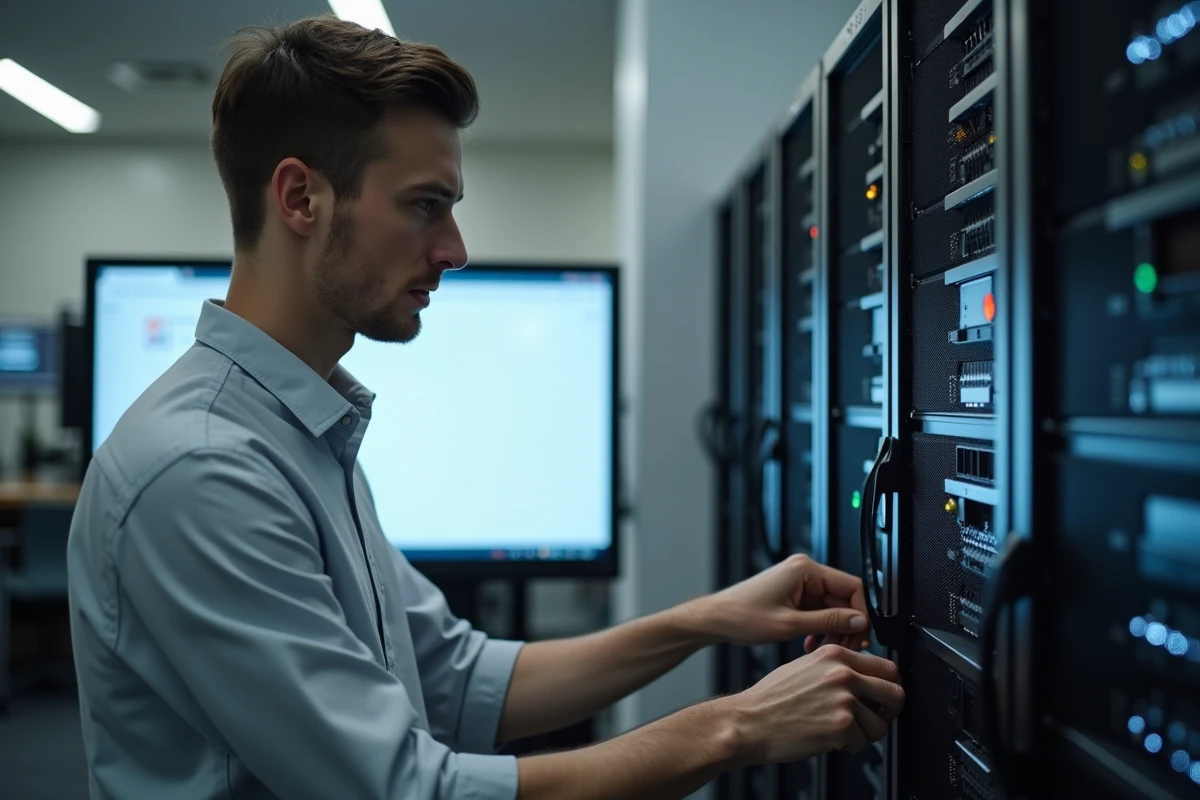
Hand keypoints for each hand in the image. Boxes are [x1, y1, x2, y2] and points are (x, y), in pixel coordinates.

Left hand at [694, 554, 870, 649]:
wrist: (716, 620)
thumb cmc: (742, 617)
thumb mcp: (790, 624)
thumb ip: (828, 621)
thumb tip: (859, 621)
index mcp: (805, 570)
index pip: (852, 587)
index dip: (862, 613)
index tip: (861, 636)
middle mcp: (804, 572)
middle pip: (844, 598)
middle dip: (847, 626)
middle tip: (846, 649)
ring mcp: (799, 583)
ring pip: (833, 607)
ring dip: (834, 630)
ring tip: (827, 650)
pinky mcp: (793, 595)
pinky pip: (818, 611)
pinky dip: (820, 628)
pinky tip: (811, 646)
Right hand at [724, 644, 904, 764]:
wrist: (749, 722)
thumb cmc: (770, 698)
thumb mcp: (805, 666)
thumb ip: (836, 668)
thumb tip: (864, 678)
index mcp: (835, 655)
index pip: (887, 667)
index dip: (889, 685)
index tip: (883, 696)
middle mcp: (842, 674)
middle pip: (895, 693)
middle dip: (888, 711)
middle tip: (875, 718)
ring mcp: (843, 700)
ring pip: (881, 725)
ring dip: (866, 734)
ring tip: (845, 732)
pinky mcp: (841, 727)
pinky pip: (862, 743)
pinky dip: (850, 747)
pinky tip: (831, 739)